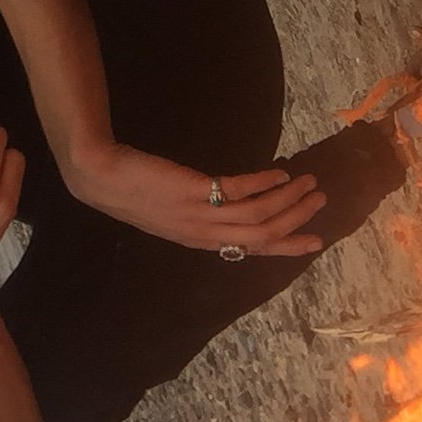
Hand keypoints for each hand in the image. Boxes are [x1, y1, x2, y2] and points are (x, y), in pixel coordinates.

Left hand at [57, 133, 325, 256]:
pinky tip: (279, 172)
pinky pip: (240, 190)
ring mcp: (200, 214)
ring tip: (309, 182)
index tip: (315, 240)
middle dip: (297, 219)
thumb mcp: (171, 210)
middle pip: (263, 234)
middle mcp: (204, 234)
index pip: (253, 250)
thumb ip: (201, 211)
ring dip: (288, 199)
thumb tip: (231, 202)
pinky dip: (264, 182)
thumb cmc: (133, 190)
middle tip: (321, 201)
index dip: (287, 246)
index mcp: (201, 241)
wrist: (100, 177)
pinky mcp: (195, 191)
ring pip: (258, 216)